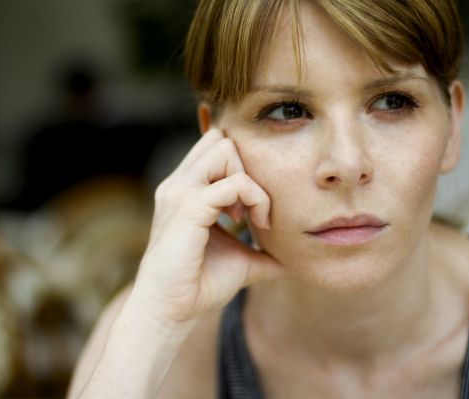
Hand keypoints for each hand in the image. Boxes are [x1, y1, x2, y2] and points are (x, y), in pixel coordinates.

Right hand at [131, 128, 283, 327]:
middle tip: (253, 205)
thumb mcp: (241, 259)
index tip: (251, 207)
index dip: (243, 166)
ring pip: (226, 149)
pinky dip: (254, 198)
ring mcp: (180, 191)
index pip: (216, 148)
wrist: (171, 311)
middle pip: (221, 138)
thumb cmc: (200, 285)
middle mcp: (179, 183)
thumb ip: (264, 249)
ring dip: (250, 179)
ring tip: (251, 214)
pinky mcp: (188, 206)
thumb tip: (297, 256)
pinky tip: (253, 223)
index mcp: (185, 189)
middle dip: (247, 165)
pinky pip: (234, 182)